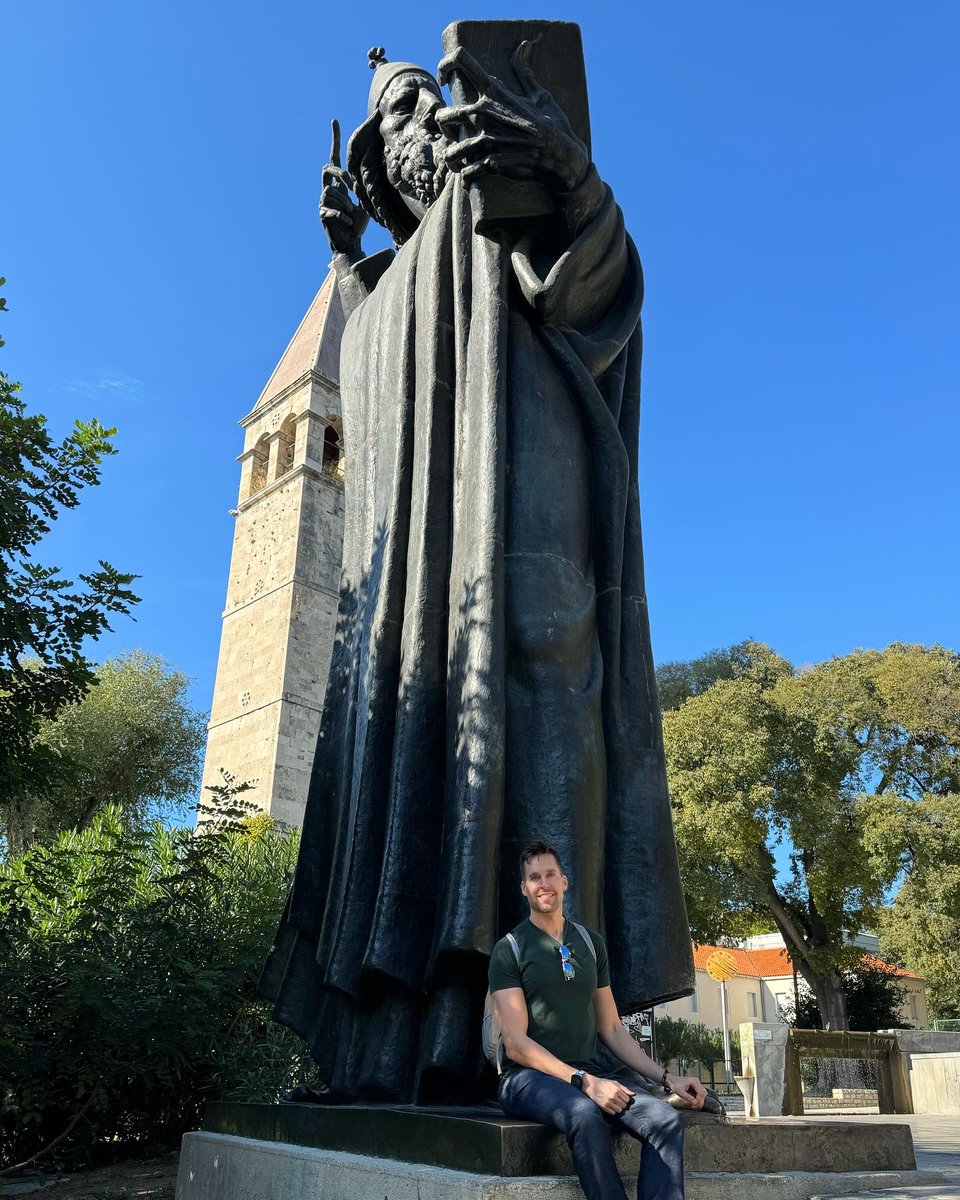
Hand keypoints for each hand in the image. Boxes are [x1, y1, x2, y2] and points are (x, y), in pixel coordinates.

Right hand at [319, 119, 367, 256]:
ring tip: (350, 216)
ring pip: (331, 191)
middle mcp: (329, 189)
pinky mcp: (321, 213)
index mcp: (339, 184)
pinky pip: (330, 208)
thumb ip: (362, 189)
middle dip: (340, 174)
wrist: (350, 243)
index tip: (335, 122)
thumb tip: (369, 176)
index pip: (335, 158)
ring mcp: (323, 200)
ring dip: (345, 204)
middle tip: (352, 186)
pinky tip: (347, 224)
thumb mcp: (365, 202)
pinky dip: (342, 217)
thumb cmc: (357, 224)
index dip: (335, 140)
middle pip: (328, 168)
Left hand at [436, 40, 589, 191]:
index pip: (462, 61)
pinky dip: (467, 176)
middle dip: (443, 126)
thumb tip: (523, 45)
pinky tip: (471, 174)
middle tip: (451, 132)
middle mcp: (486, 114)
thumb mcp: (539, 94)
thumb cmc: (551, 125)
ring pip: (451, 152)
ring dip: (452, 159)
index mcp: (494, 93)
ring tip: (458, 161)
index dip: (446, 64)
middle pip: (443, 116)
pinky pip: (468, 173)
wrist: (561, 156)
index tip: (444, 78)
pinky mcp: (493, 163)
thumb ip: (523, 71)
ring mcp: (488, 140)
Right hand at [583, 1073, 634, 1114]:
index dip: (626, 1098)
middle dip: (622, 1103)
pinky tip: (611, 1105)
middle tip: (619, 1100)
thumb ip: (625, 1089)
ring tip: (615, 1103)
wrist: (591, 1086)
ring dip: (618, 1107)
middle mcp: (613, 1097)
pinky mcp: (604, 1107)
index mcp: (616, 1090)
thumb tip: (634, 1094)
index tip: (623, 1097)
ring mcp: (608, 1103)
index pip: (627, 1099)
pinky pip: (613, 1113)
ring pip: (619, 1110)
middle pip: (624, 1106)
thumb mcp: (614, 1083)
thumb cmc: (604, 1083)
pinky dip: (613, 1110)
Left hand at [665, 1074, 706, 1109]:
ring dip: (699, 1099)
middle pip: (703, 1092)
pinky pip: (699, 1093)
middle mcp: (696, 1081)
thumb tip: (695, 1103)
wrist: (671, 1081)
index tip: (695, 1104)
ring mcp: (696, 1084)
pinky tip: (694, 1100)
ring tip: (694, 1103)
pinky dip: (698, 1097)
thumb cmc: (674, 1084)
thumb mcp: (680, 1092)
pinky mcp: (695, 1086)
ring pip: (702, 1093)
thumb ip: (688, 1097)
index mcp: (694, 1081)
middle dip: (700, 1100)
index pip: (701, 1092)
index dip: (699, 1099)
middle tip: (695, 1105)